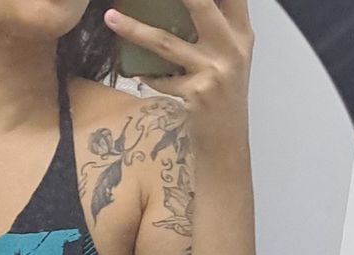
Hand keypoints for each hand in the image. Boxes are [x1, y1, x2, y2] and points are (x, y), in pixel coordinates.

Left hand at [104, 0, 254, 145]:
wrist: (227, 141)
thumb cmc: (224, 98)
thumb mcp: (230, 59)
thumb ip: (216, 31)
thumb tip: (190, 6)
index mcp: (241, 34)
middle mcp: (231, 48)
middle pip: (202, 5)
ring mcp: (212, 71)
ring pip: (166, 42)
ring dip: (134, 29)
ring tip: (112, 18)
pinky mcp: (195, 93)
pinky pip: (161, 79)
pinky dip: (148, 76)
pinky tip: (138, 73)